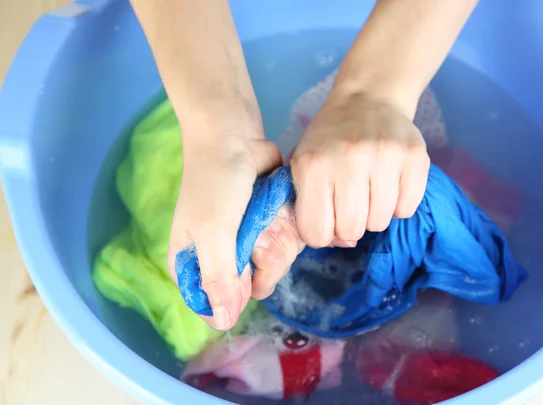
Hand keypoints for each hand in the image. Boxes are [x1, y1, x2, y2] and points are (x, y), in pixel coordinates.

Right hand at [168, 110, 283, 330]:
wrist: (233, 135)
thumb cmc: (214, 183)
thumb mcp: (211, 231)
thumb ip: (219, 277)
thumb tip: (224, 324)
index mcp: (191, 264)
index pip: (212, 305)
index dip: (231, 298)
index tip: (245, 272)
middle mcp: (217, 258)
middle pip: (247, 289)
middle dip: (259, 264)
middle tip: (254, 233)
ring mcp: (243, 243)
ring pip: (270, 268)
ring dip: (274, 244)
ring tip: (264, 216)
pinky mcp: (265, 228)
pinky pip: (282, 246)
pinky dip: (285, 232)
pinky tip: (278, 212)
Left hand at [290, 91, 430, 247]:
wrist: (367, 99)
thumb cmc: (330, 139)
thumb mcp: (304, 164)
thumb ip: (310, 205)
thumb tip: (339, 242)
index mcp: (312, 166)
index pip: (316, 232)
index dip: (322, 234)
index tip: (327, 219)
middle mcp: (348, 160)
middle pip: (351, 231)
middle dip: (349, 225)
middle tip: (350, 203)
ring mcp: (384, 157)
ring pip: (380, 223)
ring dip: (374, 214)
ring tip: (369, 190)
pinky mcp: (414, 158)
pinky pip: (406, 210)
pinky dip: (398, 204)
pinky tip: (389, 183)